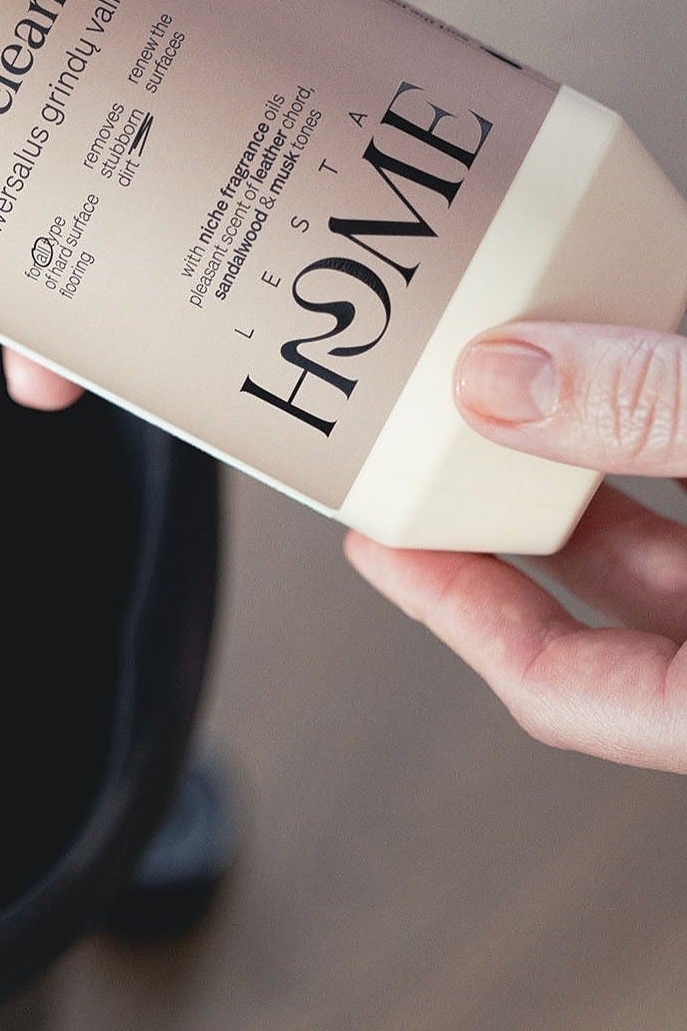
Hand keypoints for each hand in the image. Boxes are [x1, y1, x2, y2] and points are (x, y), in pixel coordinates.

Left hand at [346, 322, 686, 772]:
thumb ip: (654, 414)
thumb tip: (503, 383)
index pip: (566, 691)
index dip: (455, 615)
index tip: (378, 545)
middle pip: (615, 592)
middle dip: (510, 502)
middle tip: (426, 435)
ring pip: (674, 523)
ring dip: (593, 444)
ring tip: (507, 368)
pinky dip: (664, 412)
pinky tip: (621, 342)